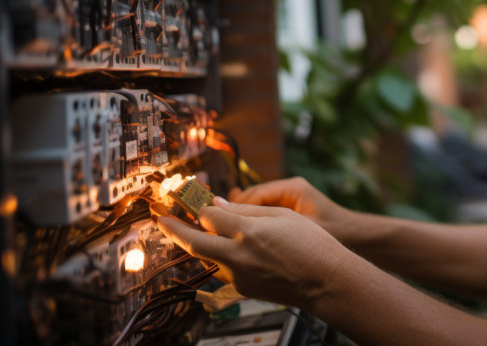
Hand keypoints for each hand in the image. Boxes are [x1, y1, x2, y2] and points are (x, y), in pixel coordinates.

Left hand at [156, 196, 348, 307]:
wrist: (326, 282)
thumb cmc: (313, 244)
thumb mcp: (282, 215)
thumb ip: (247, 210)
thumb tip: (218, 205)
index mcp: (248, 232)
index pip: (210, 215)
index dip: (200, 205)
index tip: (193, 198)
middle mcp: (238, 255)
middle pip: (194, 242)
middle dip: (173, 229)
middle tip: (160, 218)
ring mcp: (239, 275)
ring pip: (207, 257)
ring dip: (198, 244)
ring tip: (192, 231)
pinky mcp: (244, 288)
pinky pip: (223, 269)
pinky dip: (219, 257)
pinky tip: (227, 249)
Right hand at [228, 178, 348, 238]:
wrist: (359, 236)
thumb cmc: (336, 231)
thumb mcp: (303, 228)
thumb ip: (269, 222)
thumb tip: (233, 215)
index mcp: (293, 187)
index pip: (255, 194)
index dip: (235, 208)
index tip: (216, 220)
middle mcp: (290, 188)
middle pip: (253, 198)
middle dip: (236, 211)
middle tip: (215, 225)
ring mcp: (290, 199)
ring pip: (257, 206)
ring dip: (243, 218)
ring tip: (227, 232)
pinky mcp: (291, 210)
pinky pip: (266, 215)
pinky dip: (255, 224)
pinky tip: (244, 237)